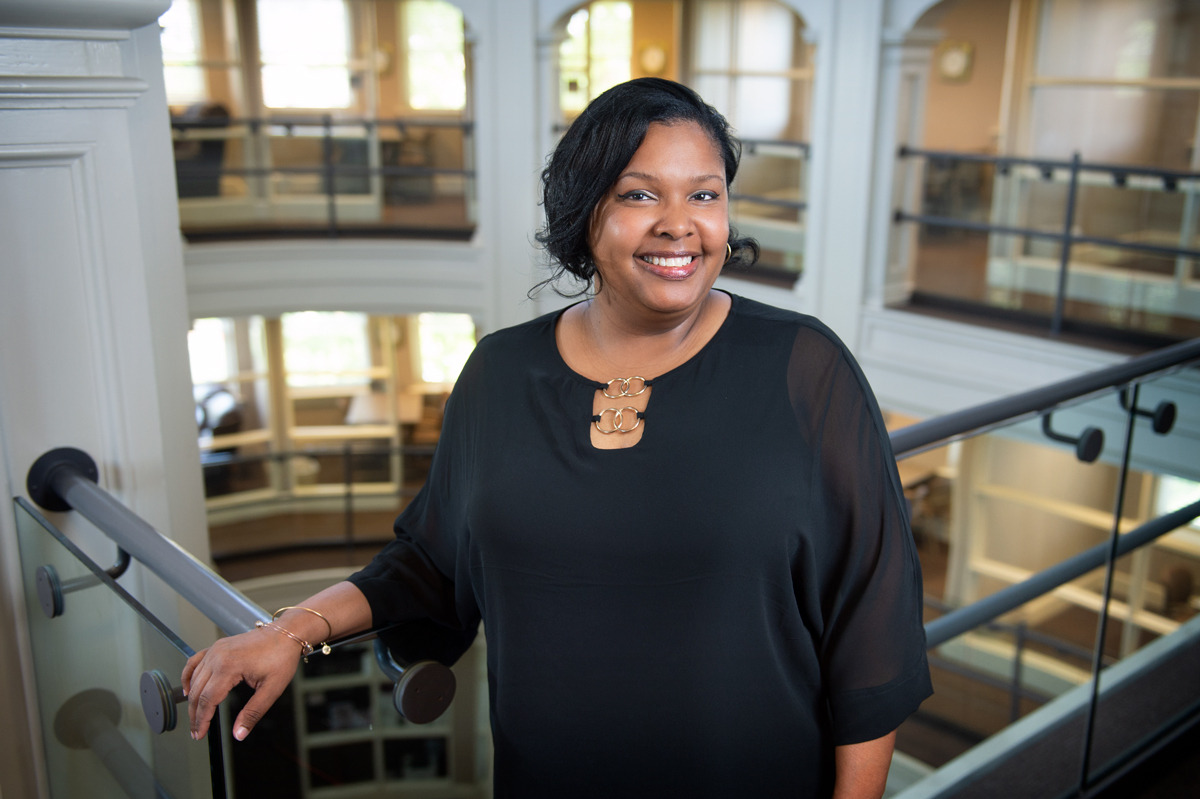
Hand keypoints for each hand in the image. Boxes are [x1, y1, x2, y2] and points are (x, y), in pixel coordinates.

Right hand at [181, 626, 301, 740]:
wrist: (286, 634)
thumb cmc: (281, 657)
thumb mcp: (272, 689)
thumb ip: (253, 713)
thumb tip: (239, 734)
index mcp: (229, 666)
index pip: (207, 700)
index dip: (202, 720)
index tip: (200, 734)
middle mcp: (217, 656)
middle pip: (197, 691)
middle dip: (195, 714)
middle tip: (196, 731)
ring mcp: (215, 650)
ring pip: (194, 679)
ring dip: (191, 700)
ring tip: (195, 717)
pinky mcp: (217, 647)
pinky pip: (194, 662)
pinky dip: (188, 676)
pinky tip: (187, 689)